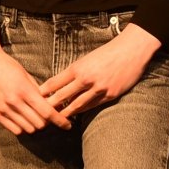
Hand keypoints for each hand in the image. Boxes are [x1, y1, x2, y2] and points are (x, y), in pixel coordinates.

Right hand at [0, 28, 67, 134]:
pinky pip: (15, 130)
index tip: (67, 125)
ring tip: (36, 116)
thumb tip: (52, 105)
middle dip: (47, 122)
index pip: (47, 112)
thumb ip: (38, 92)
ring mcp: (4, 109)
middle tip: (49, 116)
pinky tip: (24, 118)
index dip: (60, 120)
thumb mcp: (26, 75)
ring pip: (28, 129)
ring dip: (35, 125)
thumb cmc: (7, 66)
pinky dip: (23, 127)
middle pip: (39, 124)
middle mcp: (14, 102)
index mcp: (24, 90)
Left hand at [40, 21, 161, 120]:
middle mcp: (86, 78)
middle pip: (64, 96)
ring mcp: (99, 88)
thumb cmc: (108, 52)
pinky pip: (93, 106)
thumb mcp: (88, 58)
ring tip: (58, 118)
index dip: (45, 91)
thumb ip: (76, 70)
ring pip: (78, 105)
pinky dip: (84, 111)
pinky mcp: (110, 95)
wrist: (131, 50)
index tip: (36, 96)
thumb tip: (62, 82)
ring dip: (66, 112)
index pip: (56, 82)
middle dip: (51, 105)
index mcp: (79, 67)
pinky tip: (77, 115)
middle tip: (41, 113)